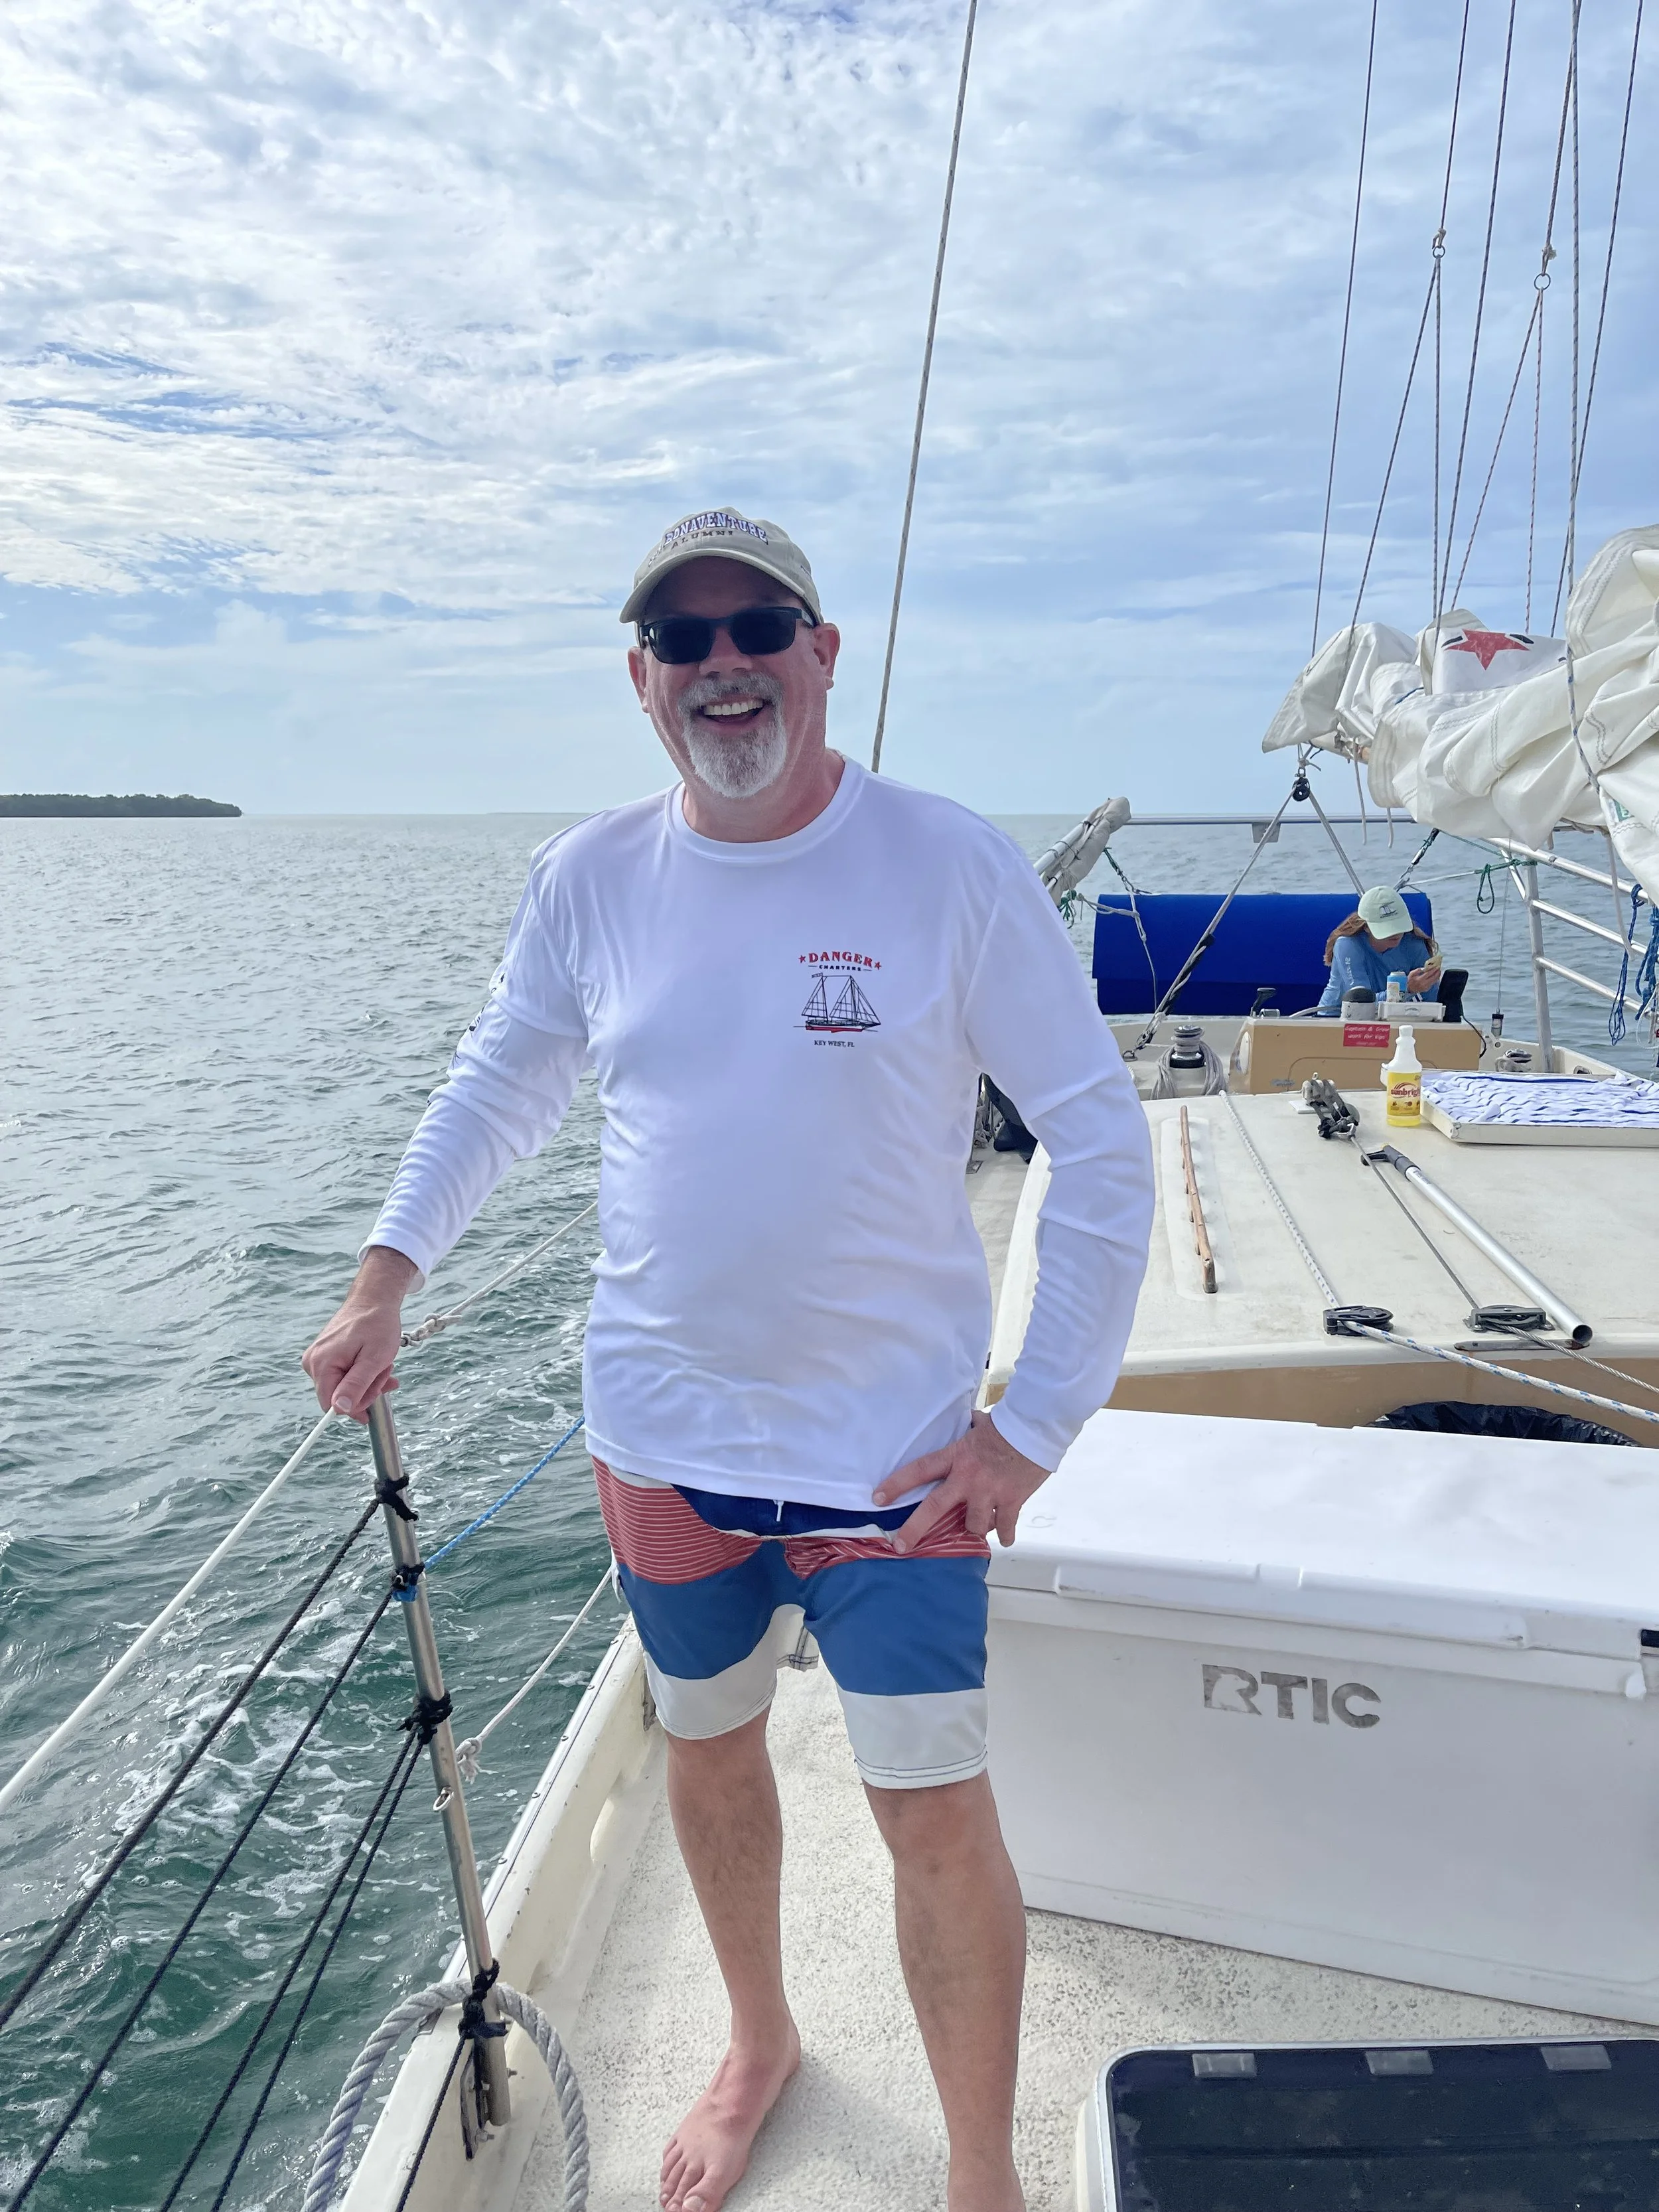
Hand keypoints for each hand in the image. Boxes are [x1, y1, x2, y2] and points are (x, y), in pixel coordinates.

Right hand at [301, 1246, 418, 1421]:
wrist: (373, 1299)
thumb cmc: (377, 1325)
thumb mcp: (374, 1359)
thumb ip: (356, 1385)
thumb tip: (339, 1410)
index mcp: (322, 1364)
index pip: (333, 1406)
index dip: (358, 1406)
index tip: (380, 1390)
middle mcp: (312, 1363)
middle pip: (338, 1397)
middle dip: (367, 1390)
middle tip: (386, 1372)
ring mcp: (316, 1359)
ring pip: (342, 1388)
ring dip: (367, 1382)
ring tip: (383, 1363)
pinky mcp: (323, 1356)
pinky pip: (341, 1376)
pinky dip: (361, 1373)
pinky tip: (374, 1362)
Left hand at [871, 1408, 1049, 1551]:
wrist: (1036, 1430)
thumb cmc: (1007, 1424)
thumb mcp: (981, 1423)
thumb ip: (969, 1428)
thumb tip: (970, 1420)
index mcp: (956, 1457)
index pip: (919, 1470)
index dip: (897, 1485)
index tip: (877, 1498)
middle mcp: (967, 1479)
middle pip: (935, 1508)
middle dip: (915, 1529)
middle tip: (900, 1546)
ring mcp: (989, 1493)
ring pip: (973, 1526)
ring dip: (974, 1529)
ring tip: (977, 1528)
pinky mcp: (1011, 1502)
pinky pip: (1005, 1528)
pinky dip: (1006, 1534)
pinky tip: (1006, 1537)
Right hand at [1407, 961, 1441, 994]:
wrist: (1409, 989)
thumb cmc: (1410, 981)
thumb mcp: (1411, 974)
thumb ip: (1417, 970)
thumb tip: (1423, 968)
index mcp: (1420, 979)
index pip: (1429, 974)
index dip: (1433, 970)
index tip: (1436, 967)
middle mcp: (1424, 983)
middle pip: (1433, 978)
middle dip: (1437, 973)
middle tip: (1439, 969)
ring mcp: (1426, 987)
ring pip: (1434, 981)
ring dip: (1437, 976)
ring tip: (1438, 972)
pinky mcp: (1427, 989)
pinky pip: (1433, 983)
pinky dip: (1435, 980)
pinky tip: (1435, 977)